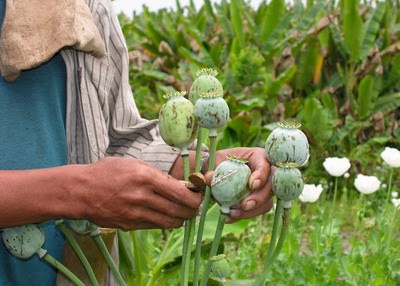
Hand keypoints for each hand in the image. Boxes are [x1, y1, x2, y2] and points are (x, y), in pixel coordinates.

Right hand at [77, 157, 201, 229]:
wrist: (81, 191)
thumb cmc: (108, 172)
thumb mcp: (134, 164)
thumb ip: (158, 175)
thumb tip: (180, 184)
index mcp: (145, 177)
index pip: (180, 192)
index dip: (195, 196)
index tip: (199, 194)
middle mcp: (142, 197)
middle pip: (179, 210)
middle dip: (193, 209)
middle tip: (196, 205)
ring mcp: (135, 214)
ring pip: (170, 221)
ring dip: (182, 218)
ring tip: (184, 212)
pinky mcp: (130, 225)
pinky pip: (156, 226)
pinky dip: (166, 222)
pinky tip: (167, 215)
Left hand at [207, 147, 273, 222]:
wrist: (220, 171)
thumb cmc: (221, 161)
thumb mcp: (216, 160)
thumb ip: (214, 168)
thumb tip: (210, 178)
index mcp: (258, 157)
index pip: (265, 164)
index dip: (262, 175)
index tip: (252, 185)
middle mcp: (266, 172)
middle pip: (271, 186)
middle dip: (259, 198)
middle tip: (245, 205)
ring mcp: (265, 188)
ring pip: (266, 202)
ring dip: (252, 210)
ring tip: (233, 213)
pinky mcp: (260, 201)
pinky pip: (257, 211)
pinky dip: (244, 215)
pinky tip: (230, 217)